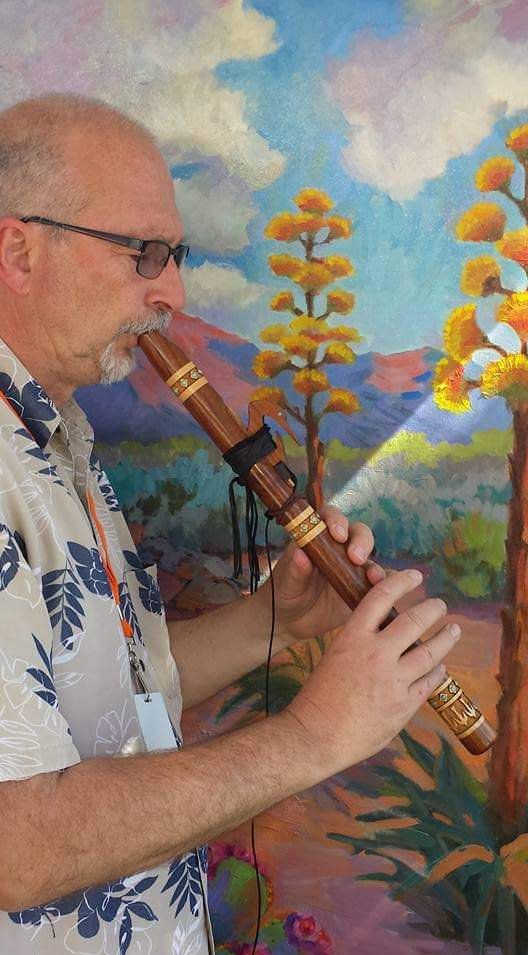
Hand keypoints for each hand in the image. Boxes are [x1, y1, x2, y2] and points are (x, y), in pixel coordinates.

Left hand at [261, 505, 384, 647]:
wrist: (290, 621)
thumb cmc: (285, 593)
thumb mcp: (286, 582)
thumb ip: (294, 569)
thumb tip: (300, 555)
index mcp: (317, 537)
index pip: (330, 517)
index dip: (337, 521)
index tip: (337, 534)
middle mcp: (339, 548)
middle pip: (358, 533)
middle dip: (361, 541)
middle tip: (356, 557)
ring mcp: (353, 567)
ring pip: (372, 558)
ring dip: (376, 565)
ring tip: (373, 578)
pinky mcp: (362, 588)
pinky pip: (380, 583)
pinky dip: (388, 584)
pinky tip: (390, 591)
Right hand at [281, 569, 459, 776]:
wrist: (315, 736)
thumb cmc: (319, 697)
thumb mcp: (335, 656)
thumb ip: (360, 642)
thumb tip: (385, 633)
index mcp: (352, 637)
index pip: (380, 596)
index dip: (401, 581)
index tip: (415, 575)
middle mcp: (375, 654)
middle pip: (414, 620)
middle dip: (432, 608)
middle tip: (440, 604)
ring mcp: (393, 680)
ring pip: (431, 651)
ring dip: (445, 638)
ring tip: (453, 630)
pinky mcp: (404, 705)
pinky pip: (430, 682)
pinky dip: (437, 671)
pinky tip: (440, 667)